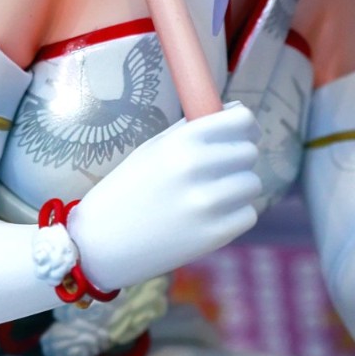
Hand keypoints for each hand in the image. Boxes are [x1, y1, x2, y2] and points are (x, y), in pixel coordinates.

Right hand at [70, 102, 261, 290]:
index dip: (246, 126)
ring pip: (252, 184)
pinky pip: (248, 214)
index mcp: (182, 142)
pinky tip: (209, 217)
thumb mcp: (154, 148)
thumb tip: (237, 112)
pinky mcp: (216, 234)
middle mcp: (198, 168)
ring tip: (210, 196)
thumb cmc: (128, 190)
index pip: (241, 120)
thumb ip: (194, 129)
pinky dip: (234, 215)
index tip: (243, 133)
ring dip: (237, 188)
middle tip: (217, 171)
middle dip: (238, 159)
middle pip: (249, 152)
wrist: (102, 242)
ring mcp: (208, 204)